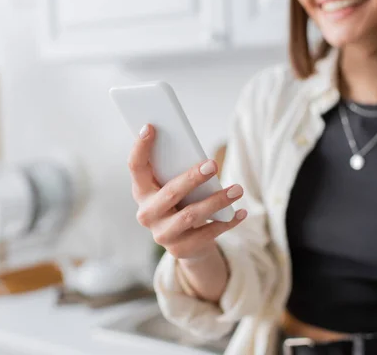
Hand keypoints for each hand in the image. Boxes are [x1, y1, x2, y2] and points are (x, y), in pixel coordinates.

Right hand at [128, 124, 246, 259]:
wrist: (185, 243)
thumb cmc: (181, 203)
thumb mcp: (175, 187)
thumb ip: (178, 172)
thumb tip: (200, 154)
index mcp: (141, 191)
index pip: (135, 167)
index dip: (140, 147)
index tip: (150, 126)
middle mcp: (147, 214)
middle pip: (170, 193)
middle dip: (193, 178)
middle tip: (214, 164)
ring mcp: (162, 234)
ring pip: (191, 215)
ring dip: (217, 200)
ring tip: (237, 189)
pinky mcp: (181, 250)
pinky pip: (208, 234)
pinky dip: (227, 221)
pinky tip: (241, 212)